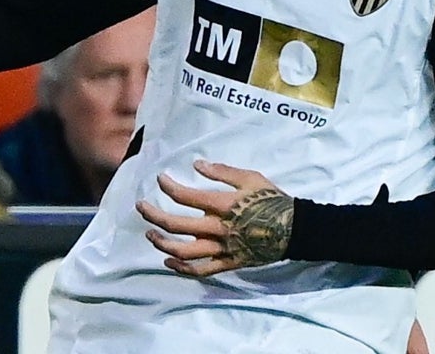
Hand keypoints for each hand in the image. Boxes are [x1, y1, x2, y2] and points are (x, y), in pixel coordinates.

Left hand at [136, 159, 292, 275]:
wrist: (294, 229)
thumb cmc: (271, 199)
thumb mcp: (251, 177)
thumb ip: (222, 172)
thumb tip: (196, 165)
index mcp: (223, 205)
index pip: (186, 196)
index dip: (169, 186)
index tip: (161, 179)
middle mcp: (218, 228)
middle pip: (176, 225)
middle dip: (153, 215)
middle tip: (140, 206)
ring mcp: (221, 249)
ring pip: (183, 251)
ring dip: (162, 242)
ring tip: (150, 234)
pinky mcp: (227, 263)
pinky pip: (200, 270)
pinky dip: (181, 268)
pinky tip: (168, 260)